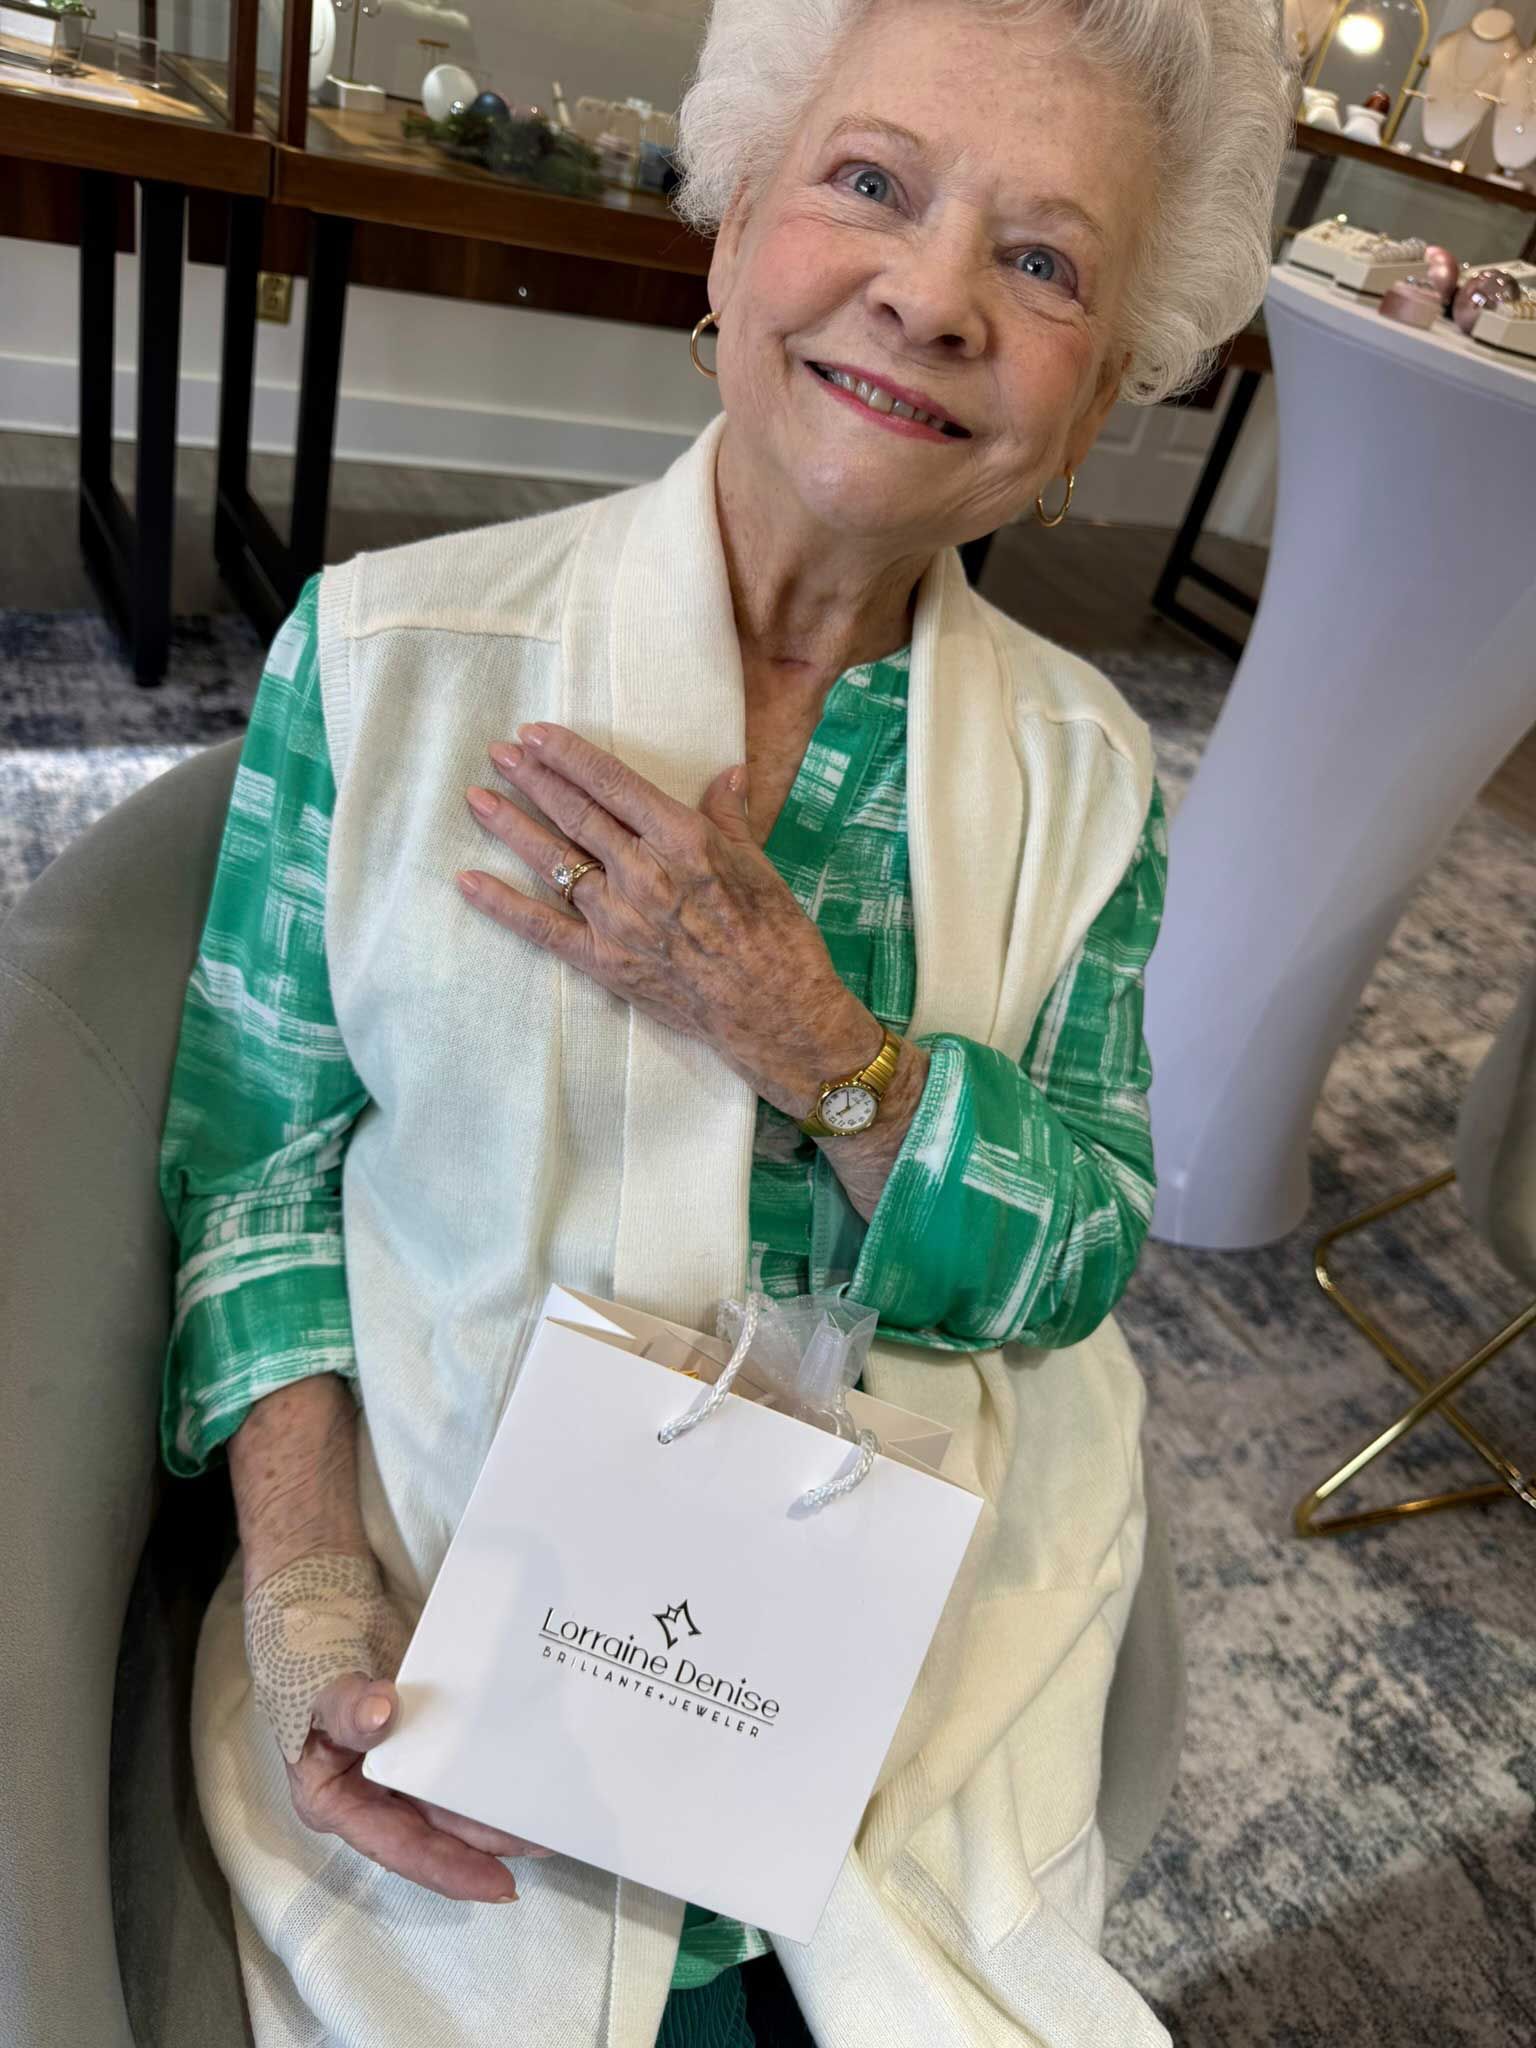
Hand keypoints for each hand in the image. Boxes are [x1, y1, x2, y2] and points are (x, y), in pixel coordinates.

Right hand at [246, 1549, 552, 1904]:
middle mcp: (370, 1791)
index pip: (399, 1846)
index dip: (449, 1868)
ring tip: (549, 1813)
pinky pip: (459, 1752)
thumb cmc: (300, 1652)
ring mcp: (399, 1762)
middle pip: (437, 1829)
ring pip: (453, 1796)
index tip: (499, 1884)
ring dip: (496, 1805)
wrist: (317, 1600)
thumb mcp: (313, 1683)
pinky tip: (528, 1760)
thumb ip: (343, 1704)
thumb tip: (380, 1712)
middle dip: (489, 1841)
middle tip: (547, 1844)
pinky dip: (488, 1759)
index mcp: (336, 1800)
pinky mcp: (422, 1730)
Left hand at [456, 723, 869, 1108]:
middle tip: (498, 752)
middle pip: (575, 813)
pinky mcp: (604, 961)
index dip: (569, 755)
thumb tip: (724, 773)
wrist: (774, 1012)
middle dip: (532, 778)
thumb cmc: (776, 935)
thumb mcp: (758, 863)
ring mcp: (618, 918)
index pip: (613, 784)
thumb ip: (729, 815)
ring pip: (552, 860)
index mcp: (683, 840)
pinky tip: (467, 881)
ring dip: (510, 826)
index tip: (536, 733)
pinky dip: (501, 904)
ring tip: (477, 797)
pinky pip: (541, 928)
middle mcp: (643, 873)